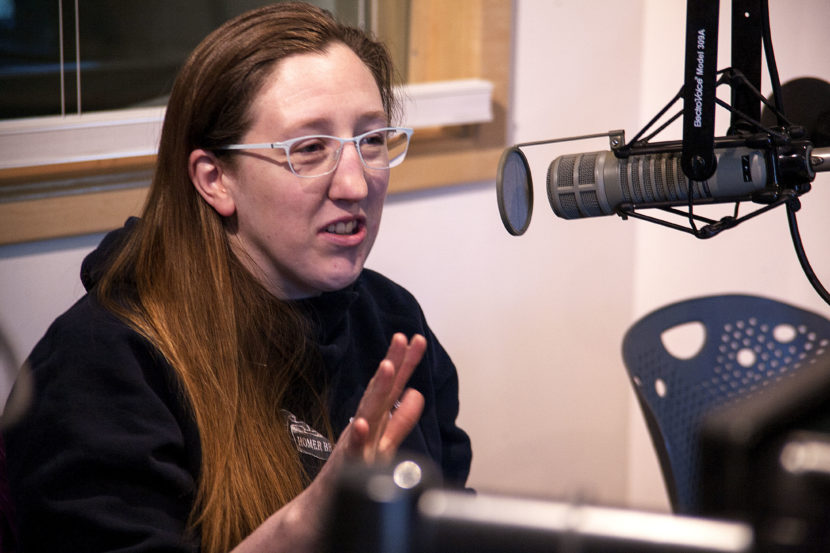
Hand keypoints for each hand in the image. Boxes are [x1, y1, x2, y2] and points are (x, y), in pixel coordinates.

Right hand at [342, 332, 426, 462]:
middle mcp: (364, 429)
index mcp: (374, 422)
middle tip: (401, 338)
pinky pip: (351, 454)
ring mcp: (354, 447)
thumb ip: (400, 421)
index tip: (417, 339)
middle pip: (380, 393)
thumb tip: (416, 393)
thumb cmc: (349, 474)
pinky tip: (362, 425)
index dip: (405, 364)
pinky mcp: (345, 471)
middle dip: (391, 363)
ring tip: (387, 366)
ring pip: (366, 415)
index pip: (392, 389)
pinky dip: (356, 438)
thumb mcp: (381, 444)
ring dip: (376, 390)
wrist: (318, 512)